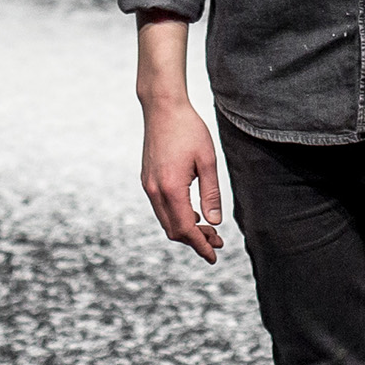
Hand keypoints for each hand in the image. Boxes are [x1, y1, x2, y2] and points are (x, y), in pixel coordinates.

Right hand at [141, 97, 224, 261]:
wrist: (163, 108)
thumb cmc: (189, 130)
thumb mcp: (207, 160)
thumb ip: (211, 193)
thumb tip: (214, 222)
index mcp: (171, 188)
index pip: (185, 229)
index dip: (200, 245)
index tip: (213, 256)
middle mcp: (155, 190)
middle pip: (173, 230)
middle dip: (195, 240)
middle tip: (217, 241)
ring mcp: (148, 185)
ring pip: (166, 220)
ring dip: (185, 229)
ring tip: (208, 229)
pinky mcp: (147, 179)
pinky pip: (160, 208)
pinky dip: (176, 216)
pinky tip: (192, 213)